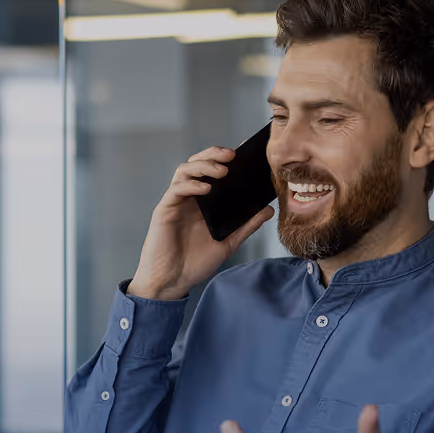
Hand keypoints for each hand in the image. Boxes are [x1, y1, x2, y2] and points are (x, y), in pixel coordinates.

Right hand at [130, 146, 274, 300]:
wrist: (172, 282)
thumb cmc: (194, 263)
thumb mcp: (228, 243)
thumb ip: (247, 225)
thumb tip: (268, 209)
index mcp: (204, 202)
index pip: (214, 171)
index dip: (227, 158)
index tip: (245, 150)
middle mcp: (190, 198)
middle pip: (198, 163)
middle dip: (214, 154)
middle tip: (233, 155)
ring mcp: (176, 202)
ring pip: (185, 169)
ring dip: (204, 165)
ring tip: (223, 170)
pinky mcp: (165, 209)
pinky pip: (176, 188)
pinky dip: (192, 184)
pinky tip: (206, 188)